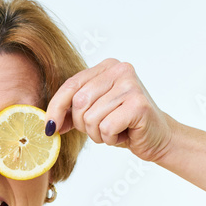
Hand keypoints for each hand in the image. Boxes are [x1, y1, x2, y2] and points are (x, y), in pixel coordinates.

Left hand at [45, 58, 174, 162]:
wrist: (157, 137)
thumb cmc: (124, 125)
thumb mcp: (93, 113)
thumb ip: (71, 111)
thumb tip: (47, 123)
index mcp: (106, 67)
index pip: (71, 85)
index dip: (56, 108)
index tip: (50, 128)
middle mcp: (119, 70)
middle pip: (79, 102)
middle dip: (83, 125)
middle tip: (100, 129)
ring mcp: (130, 85)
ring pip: (91, 118)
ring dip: (98, 134)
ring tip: (115, 131)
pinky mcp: (138, 104)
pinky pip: (106, 128)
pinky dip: (111, 139)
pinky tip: (124, 134)